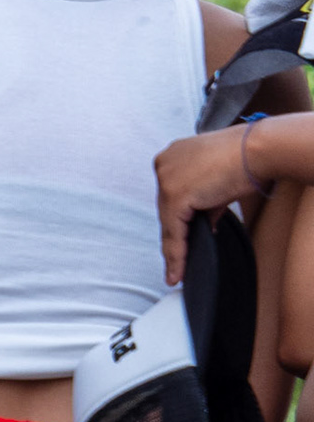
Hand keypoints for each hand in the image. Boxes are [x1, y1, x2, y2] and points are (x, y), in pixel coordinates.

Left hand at [155, 128, 251, 283]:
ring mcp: (166, 180)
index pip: (170, 195)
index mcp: (172, 156)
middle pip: (166, 209)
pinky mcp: (174, 196)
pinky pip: (173, 233)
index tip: (180, 240)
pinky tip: (176, 272)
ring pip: (168, 223)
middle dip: (177, 234)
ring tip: (176, 272)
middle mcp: (163, 165)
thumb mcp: (218, 183)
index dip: (177, 220)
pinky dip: (177, 254)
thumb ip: (205, 205)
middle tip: (180, 260)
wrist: (258, 150)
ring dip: (175, 249)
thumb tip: (205, 227)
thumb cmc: (247, 159)